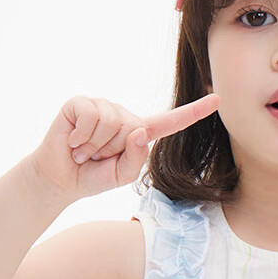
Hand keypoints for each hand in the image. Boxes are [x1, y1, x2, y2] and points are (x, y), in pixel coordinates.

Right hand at [29, 90, 219, 204]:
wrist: (60, 179)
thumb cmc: (93, 177)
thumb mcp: (122, 176)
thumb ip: (136, 159)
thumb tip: (138, 130)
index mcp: (139, 132)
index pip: (170, 121)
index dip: (193, 112)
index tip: (217, 99)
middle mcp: (123, 115)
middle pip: (132, 129)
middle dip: (111, 151)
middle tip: (95, 157)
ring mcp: (102, 106)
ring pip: (111, 123)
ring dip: (94, 145)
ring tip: (84, 150)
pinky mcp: (81, 103)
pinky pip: (91, 116)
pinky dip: (81, 136)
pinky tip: (73, 141)